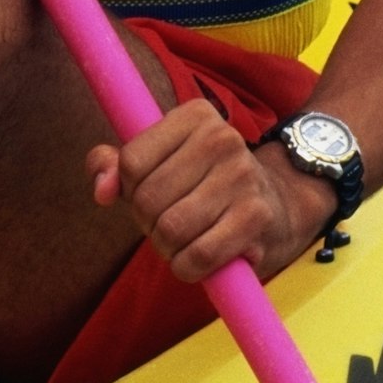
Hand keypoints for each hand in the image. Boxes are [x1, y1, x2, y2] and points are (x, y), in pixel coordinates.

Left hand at [87, 103, 335, 282]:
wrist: (282, 206)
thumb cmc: (206, 186)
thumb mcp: (162, 163)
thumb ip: (115, 166)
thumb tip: (101, 189)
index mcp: (195, 115)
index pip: (131, 161)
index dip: (131, 190)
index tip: (154, 192)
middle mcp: (222, 138)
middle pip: (147, 199)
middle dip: (149, 223)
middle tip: (172, 222)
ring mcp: (242, 177)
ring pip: (169, 230)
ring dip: (168, 249)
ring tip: (187, 240)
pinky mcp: (255, 218)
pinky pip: (196, 256)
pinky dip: (188, 268)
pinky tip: (201, 259)